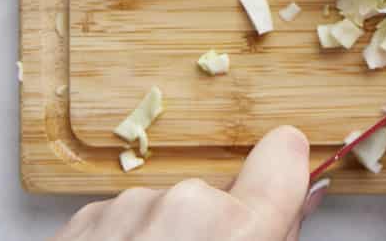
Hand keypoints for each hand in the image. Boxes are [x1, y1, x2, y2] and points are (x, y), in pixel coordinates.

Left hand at [54, 125, 313, 240]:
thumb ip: (282, 231)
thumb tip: (307, 194)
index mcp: (237, 226)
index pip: (285, 152)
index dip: (284, 172)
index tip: (281, 187)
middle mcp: (180, 204)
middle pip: (218, 194)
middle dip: (215, 225)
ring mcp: (123, 212)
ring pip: (166, 207)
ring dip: (165, 236)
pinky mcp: (77, 223)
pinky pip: (121, 221)